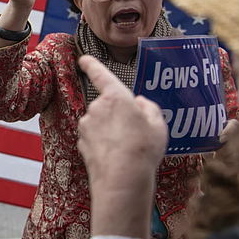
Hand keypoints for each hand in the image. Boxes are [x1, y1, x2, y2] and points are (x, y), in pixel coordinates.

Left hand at [78, 56, 167, 238]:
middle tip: (135, 133)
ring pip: (100, 123)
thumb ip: (148, 108)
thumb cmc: (143, 149)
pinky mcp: (81, 142)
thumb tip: (138, 103)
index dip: (92, 65)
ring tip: (127, 148)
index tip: (83, 59)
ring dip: (110, 131)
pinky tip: (115, 157)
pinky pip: (94, 139)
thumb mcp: (158, 125)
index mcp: (116, 97)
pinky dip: (103, 145)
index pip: (100, 75)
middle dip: (117, 115)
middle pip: (106, 105)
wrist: (122, 179)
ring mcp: (86, 126)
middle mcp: (96, 108)